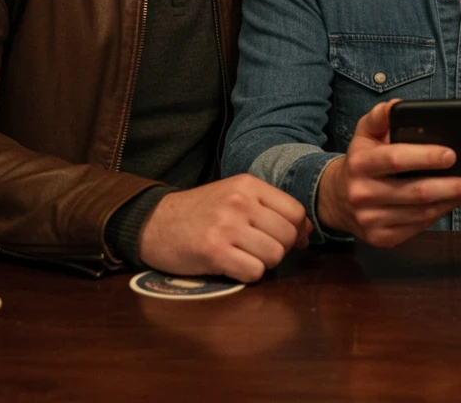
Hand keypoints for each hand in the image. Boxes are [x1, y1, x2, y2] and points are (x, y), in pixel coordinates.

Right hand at [136, 174, 310, 281]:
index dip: (296, 231)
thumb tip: (306, 233)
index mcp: (248, 185)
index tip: (287, 240)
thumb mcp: (235, 197)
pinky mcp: (214, 251)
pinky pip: (254, 272)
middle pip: (287, 235)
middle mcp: (239, 202)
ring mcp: (226, 226)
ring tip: (243, 257)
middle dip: (279, 249)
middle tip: (258, 251)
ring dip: (263, 263)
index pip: (295, 211)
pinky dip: (248, 275)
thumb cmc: (200, 212)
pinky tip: (232, 266)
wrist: (154, 223)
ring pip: (274, 255)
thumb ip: (269, 208)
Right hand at [317, 100, 460, 247]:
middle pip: (416, 191)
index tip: (452, 154)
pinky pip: (418, 226)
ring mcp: (371, 219)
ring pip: (421, 212)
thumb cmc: (361, 160)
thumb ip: (381, 116)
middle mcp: (363, 193)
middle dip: (450, 185)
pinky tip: (449, 202)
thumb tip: (397, 105)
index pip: (396, 159)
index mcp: (360, 163)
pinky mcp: (381, 238)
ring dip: (450, 201)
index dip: (426, 157)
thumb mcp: (365, 133)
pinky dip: (438, 214)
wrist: (336, 198)